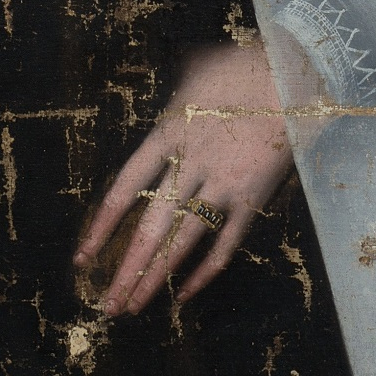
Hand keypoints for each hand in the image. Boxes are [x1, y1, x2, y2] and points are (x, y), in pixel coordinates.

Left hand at [74, 39, 295, 314]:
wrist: (292, 76)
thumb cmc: (243, 67)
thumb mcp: (196, 71)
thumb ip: (173, 93)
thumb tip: (163, 95)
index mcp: (169, 133)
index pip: (126, 186)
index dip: (103, 225)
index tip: (83, 256)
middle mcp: (189, 164)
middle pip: (150, 227)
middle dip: (126, 270)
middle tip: (107, 306)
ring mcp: (221, 186)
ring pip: (182, 243)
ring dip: (156, 278)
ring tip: (134, 308)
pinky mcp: (251, 201)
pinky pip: (224, 245)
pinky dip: (205, 272)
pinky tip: (186, 295)